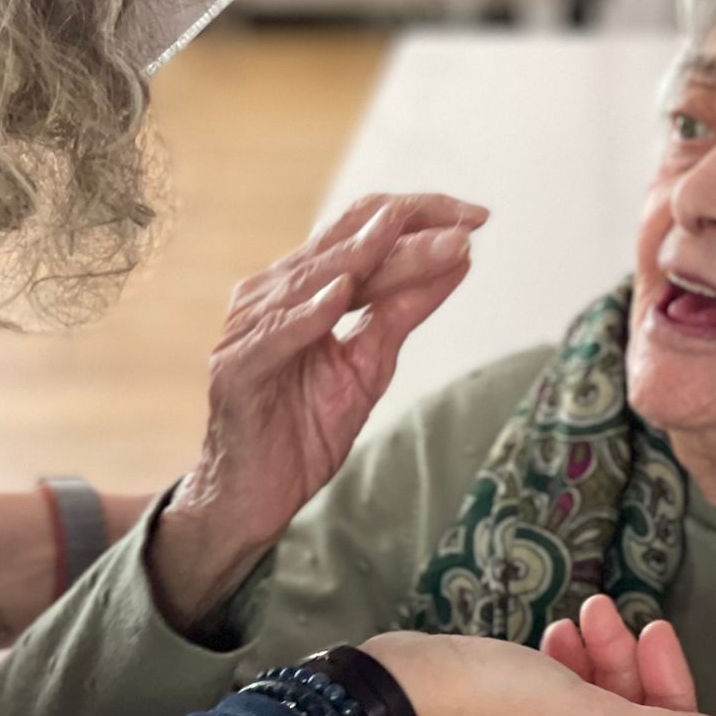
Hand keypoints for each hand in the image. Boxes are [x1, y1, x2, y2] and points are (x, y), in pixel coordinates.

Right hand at [149, 192, 487, 633]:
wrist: (253, 500)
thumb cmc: (303, 427)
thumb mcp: (371, 363)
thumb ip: (405, 309)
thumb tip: (460, 257)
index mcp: (303, 286)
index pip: (362, 228)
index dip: (420, 216)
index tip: (478, 218)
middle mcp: (273, 293)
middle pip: (346, 243)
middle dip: (410, 230)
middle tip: (467, 224)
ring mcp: (250, 328)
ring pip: (317, 280)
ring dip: (372, 259)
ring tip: (415, 241)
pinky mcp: (237, 369)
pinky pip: (276, 335)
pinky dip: (307, 313)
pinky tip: (339, 293)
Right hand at [366, 623, 715, 715]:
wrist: (405, 696)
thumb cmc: (493, 710)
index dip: (673, 689)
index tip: (657, 633)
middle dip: (631, 665)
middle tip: (614, 614)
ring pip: (598, 706)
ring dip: (600, 655)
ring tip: (585, 614)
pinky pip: (562, 700)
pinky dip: (568, 664)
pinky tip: (559, 633)